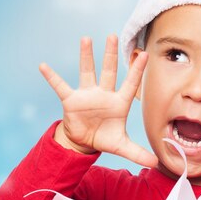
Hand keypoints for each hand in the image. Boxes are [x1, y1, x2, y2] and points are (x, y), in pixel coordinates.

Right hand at [39, 34, 157, 167]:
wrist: (84, 142)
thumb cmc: (105, 138)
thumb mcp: (122, 147)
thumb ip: (138, 153)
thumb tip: (156, 163)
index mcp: (118, 103)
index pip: (130, 84)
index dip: (137, 71)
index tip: (145, 54)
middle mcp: (104, 94)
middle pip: (108, 71)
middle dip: (111, 55)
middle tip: (113, 35)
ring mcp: (87, 95)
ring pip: (87, 72)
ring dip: (86, 56)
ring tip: (86, 39)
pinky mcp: (71, 100)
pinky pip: (60, 86)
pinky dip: (51, 77)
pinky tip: (43, 66)